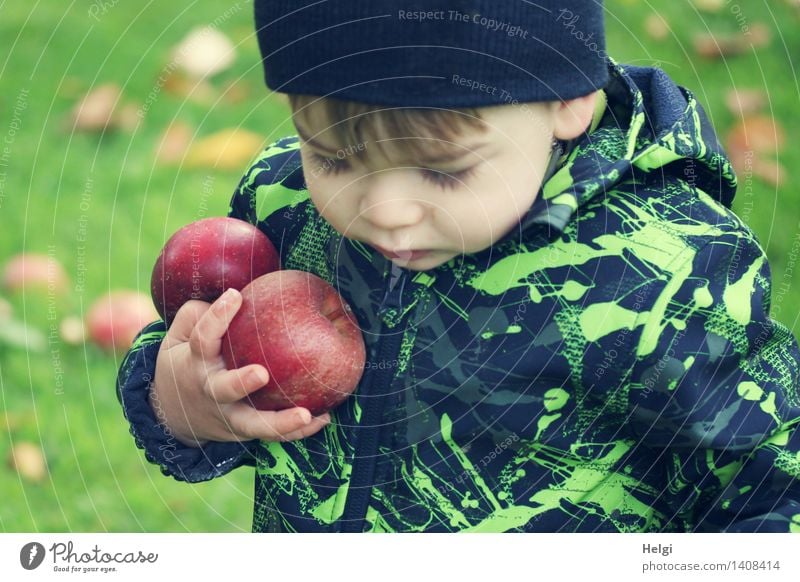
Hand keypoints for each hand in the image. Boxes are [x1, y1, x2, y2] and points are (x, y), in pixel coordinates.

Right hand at [149, 288, 330, 447]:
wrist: (173, 415)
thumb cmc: (186, 364)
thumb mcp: (178, 339)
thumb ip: (198, 315)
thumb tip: (234, 294)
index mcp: (195, 363)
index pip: (203, 339)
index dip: (217, 317)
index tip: (236, 295)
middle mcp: (211, 391)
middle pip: (224, 390)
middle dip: (241, 382)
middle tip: (262, 373)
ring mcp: (228, 415)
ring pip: (253, 424)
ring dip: (280, 422)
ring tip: (306, 415)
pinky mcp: (245, 431)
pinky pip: (272, 434)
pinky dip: (297, 431)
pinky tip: (323, 418)